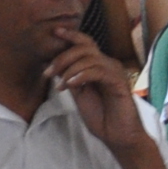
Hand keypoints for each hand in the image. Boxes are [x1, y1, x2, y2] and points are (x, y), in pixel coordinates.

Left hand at [47, 36, 145, 155]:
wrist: (118, 136)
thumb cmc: (101, 117)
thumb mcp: (79, 95)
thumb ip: (71, 79)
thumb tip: (55, 65)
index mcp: (99, 66)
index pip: (86, 44)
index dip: (71, 36)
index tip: (54, 32)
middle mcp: (109, 65)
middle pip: (84, 47)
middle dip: (63, 57)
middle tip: (48, 72)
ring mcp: (115, 72)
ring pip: (89, 58)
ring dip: (69, 69)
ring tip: (60, 85)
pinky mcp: (118, 82)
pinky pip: (97, 71)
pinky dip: (81, 76)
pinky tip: (71, 85)